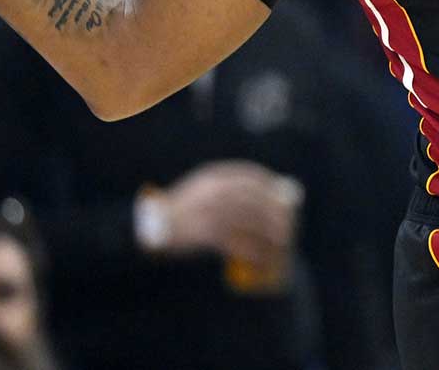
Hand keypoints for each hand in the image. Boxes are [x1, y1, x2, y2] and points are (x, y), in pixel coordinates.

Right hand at [157, 161, 301, 267]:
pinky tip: (262, 261)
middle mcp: (213, 190)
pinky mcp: (205, 232)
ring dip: (269, 237)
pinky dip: (253, 253)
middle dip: (276, 215)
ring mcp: (209, 210)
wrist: (148, 228)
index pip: (250, 177)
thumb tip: (262, 197)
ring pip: (250, 223)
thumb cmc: (180, 213)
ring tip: (282, 248)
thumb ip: (226, 191)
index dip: (271, 189)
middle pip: (255, 201)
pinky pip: (237, 243)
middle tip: (290, 228)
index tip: (286, 199)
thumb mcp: (202, 192)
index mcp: (213, 177)